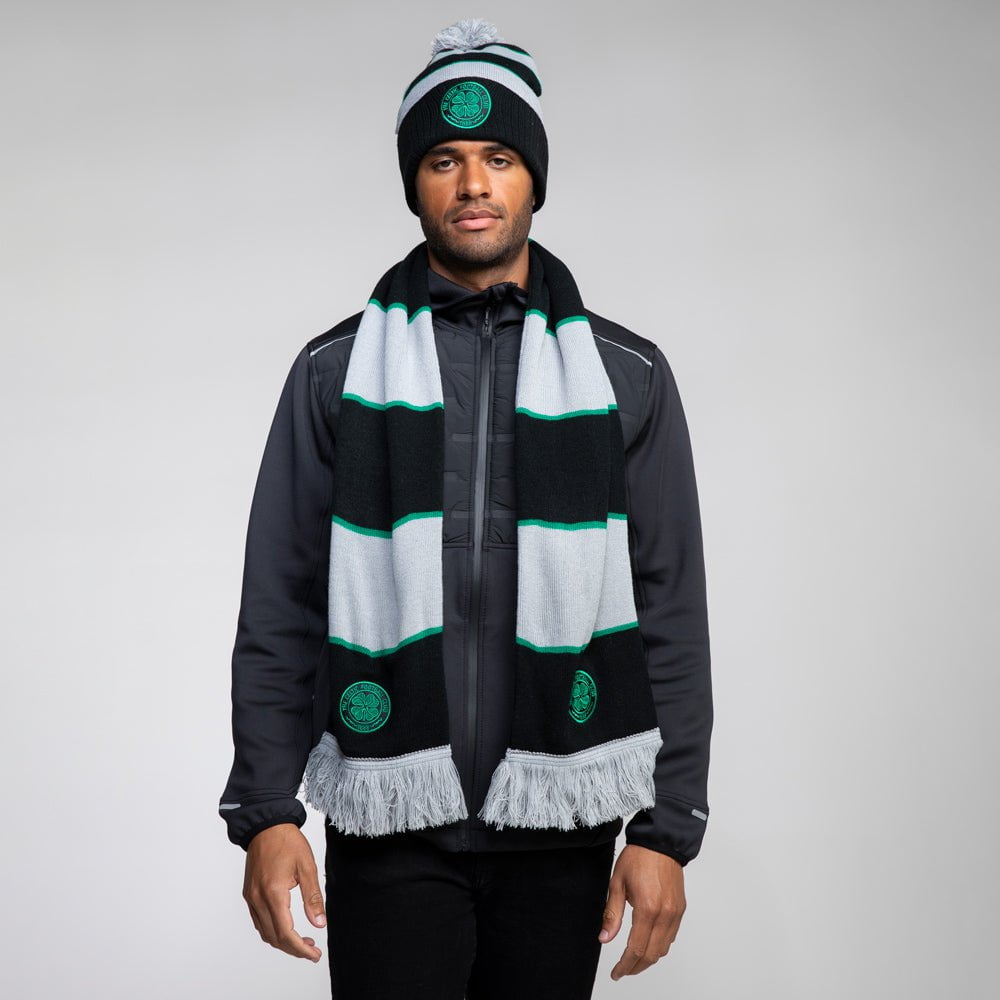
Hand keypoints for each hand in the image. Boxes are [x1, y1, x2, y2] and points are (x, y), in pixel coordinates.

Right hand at [242, 823, 326, 961]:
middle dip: (294, 949)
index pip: (286, 933)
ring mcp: (251, 898)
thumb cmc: (288, 842)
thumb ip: (313, 897)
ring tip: (303, 941)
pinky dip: (272, 931)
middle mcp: (258, 899)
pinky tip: (287, 927)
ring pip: (265, 932)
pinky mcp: (249, 894)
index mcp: (273, 893)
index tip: (314, 955)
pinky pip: (259, 921)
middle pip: (274, 938)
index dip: (300, 949)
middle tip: (312, 951)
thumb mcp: (307, 867)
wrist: (266, 825)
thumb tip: (319, 924)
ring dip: (283, 942)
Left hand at [599, 843, 685, 981]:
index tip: (616, 973)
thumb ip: (612, 914)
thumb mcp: (617, 883)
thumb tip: (604, 938)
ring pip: (663, 948)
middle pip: (651, 955)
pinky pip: (671, 936)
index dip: (625, 965)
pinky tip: (647, 943)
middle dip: (636, 967)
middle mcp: (665, 914)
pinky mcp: (680, 909)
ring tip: (633, 960)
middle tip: (623, 970)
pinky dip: (659, 945)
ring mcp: (675, 913)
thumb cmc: (638, 858)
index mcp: (647, 908)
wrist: (660, 842)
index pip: (636, 949)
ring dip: (648, 958)